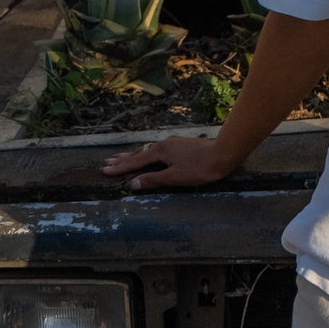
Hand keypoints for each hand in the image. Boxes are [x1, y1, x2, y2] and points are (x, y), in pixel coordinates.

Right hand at [102, 136, 233, 190]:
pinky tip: (150, 155)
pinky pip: (158, 150)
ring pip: (149, 150)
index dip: (121, 168)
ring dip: (135, 155)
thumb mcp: (174, 177)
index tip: (105, 170)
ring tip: (123, 157)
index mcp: (160, 151)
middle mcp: (164, 144)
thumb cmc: (199, 168)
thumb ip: (153, 180)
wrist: (223, 153)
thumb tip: (132, 183)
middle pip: (140, 153)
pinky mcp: (182, 146)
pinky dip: (148, 154)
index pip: (136, 162)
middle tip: (108, 161)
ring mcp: (174, 144)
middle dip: (124, 159)